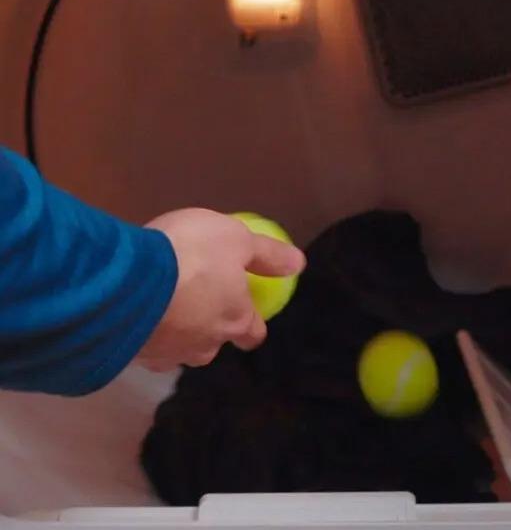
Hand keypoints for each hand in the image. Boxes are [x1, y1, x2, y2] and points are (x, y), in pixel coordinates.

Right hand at [138, 209, 304, 370]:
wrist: (127, 279)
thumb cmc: (192, 255)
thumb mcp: (236, 239)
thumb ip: (267, 254)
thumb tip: (298, 264)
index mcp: (235, 321)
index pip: (253, 334)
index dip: (251, 324)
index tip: (245, 312)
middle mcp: (205, 345)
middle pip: (214, 346)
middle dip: (211, 330)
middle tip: (198, 304)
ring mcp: (167, 353)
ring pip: (179, 349)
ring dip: (177, 332)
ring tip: (164, 308)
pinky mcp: (133, 354)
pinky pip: (145, 346)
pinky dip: (145, 332)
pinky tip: (137, 314)